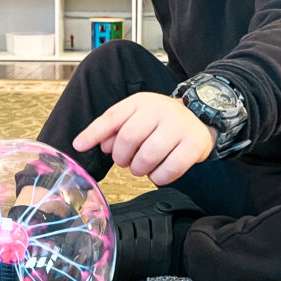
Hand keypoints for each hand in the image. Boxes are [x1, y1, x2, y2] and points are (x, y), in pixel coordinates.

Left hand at [72, 91, 216, 185]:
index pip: (112, 117)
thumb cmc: (161, 121)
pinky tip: (158, 172)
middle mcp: (159, 111)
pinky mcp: (193, 145)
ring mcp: (178, 127)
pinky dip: (158, 177)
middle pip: (128, 139)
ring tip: (142, 166)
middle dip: (121, 157)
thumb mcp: (136, 116)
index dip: (93, 133)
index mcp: (140, 103)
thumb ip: (112, 129)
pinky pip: (169, 170)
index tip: (79, 146)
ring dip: (139, 169)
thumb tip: (92, 144)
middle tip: (126, 161)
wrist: (201, 117)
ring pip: (147, 157)